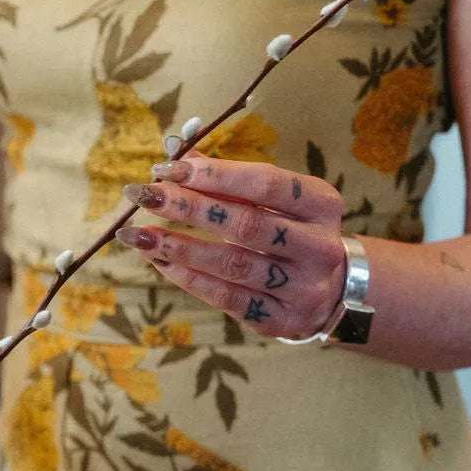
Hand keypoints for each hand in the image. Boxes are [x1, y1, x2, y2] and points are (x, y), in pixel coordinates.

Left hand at [118, 158, 346, 338]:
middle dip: (188, 208)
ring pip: (232, 265)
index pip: (265, 183)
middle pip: (246, 224)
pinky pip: (226, 298)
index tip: (167, 168)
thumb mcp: (275, 200)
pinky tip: (161, 262)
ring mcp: (302, 287)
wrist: (331, 290)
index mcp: (321, 204)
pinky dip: (189, 278)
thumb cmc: (290, 231)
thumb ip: (228, 178)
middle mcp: (318, 246)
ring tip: (139, 235)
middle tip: (144, 196)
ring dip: (179, 247)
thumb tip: (175, 152)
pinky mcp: (280, 319)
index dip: (213, 175)